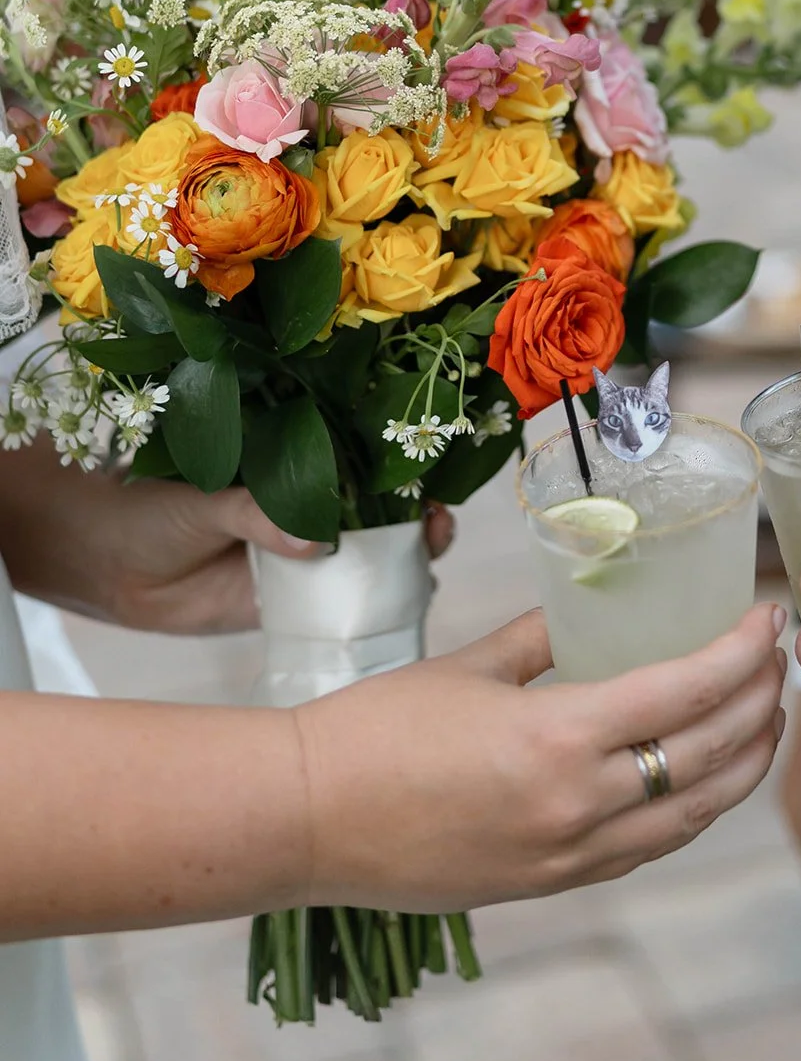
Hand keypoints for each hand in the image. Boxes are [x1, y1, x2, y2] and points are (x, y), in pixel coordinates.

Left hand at [0, 437, 453, 633]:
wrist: (102, 563)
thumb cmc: (146, 504)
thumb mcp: (204, 496)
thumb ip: (257, 511)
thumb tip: (316, 542)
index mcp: (290, 461)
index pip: (359, 457)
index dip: (399, 462)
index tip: (427, 467)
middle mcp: (307, 506)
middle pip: (382, 508)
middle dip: (420, 511)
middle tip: (436, 517)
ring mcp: (304, 556)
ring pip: (374, 555)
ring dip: (410, 555)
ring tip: (429, 551)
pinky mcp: (293, 602)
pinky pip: (345, 603)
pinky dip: (379, 601)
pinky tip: (405, 596)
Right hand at [296, 602, 788, 912]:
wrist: (305, 819)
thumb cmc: (374, 729)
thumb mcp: (469, 666)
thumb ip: (543, 638)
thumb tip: (589, 611)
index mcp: (558, 738)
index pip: (687, 693)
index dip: (740, 654)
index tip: (767, 619)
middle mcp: (578, 806)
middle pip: (709, 756)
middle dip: (759, 703)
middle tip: (778, 660)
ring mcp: (569, 856)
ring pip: (694, 814)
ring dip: (743, 763)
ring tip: (765, 718)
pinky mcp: (551, 884)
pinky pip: (649, 847)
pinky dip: (692, 809)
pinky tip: (703, 777)